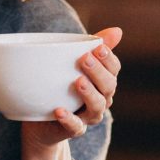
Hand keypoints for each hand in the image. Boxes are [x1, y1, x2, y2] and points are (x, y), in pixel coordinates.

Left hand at [20, 27, 122, 159]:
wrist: (42, 121)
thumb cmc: (62, 87)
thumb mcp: (73, 64)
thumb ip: (91, 47)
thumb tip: (117, 30)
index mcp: (103, 82)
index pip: (114, 69)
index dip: (108, 58)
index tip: (98, 47)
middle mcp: (101, 99)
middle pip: (108, 87)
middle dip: (98, 72)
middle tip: (85, 59)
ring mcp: (88, 116)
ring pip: (97, 107)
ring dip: (89, 94)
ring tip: (78, 81)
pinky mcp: (73, 129)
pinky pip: (75, 127)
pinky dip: (69, 119)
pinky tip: (59, 110)